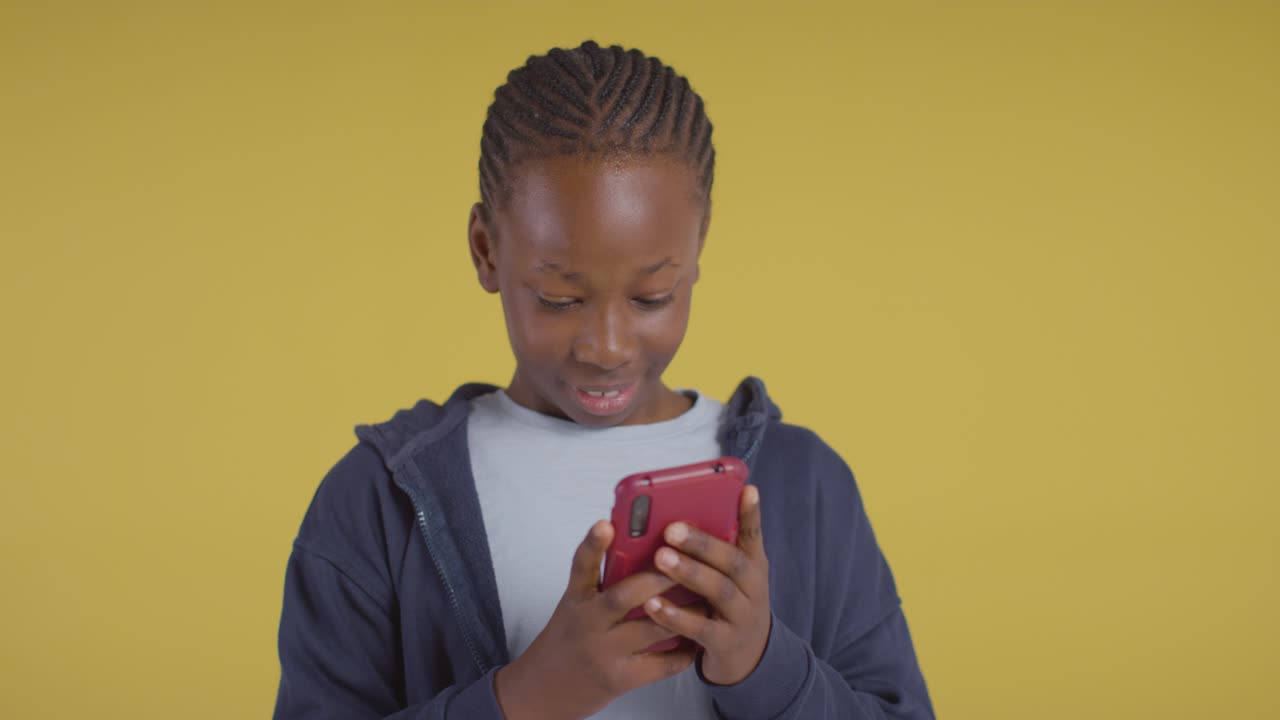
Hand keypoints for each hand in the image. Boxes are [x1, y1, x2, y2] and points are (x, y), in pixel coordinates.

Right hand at [494, 521, 697, 719]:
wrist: (544, 689)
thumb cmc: (570, 638)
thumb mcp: (576, 606)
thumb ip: (602, 584)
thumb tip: (644, 551)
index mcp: (576, 599)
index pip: (581, 566)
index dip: (593, 545)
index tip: (605, 524)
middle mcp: (587, 623)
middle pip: (626, 595)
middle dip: (661, 577)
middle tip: (688, 560)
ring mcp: (604, 653)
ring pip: (651, 628)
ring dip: (684, 613)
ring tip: (707, 598)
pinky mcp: (620, 679)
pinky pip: (660, 664)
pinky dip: (683, 652)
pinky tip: (696, 641)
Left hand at [645, 484, 771, 685]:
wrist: (746, 656)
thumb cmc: (727, 604)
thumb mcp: (731, 577)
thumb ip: (713, 551)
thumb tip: (675, 516)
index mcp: (753, 565)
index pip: (753, 534)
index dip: (751, 513)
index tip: (746, 489)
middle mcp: (754, 588)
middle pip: (733, 562)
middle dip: (702, 544)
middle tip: (671, 529)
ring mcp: (742, 617)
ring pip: (718, 591)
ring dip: (689, 573)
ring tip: (660, 558)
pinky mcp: (725, 643)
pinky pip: (701, 628)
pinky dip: (676, 616)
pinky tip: (652, 605)